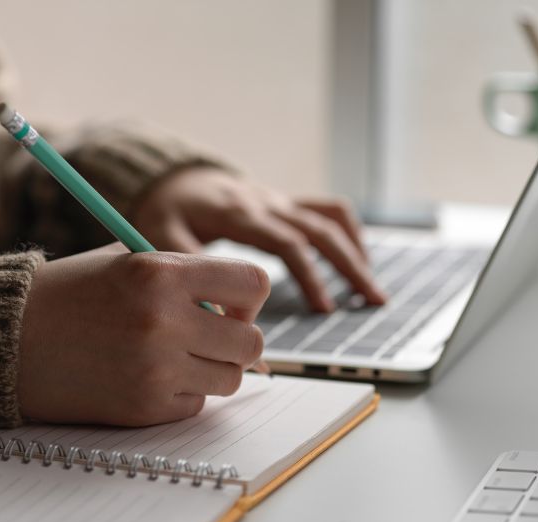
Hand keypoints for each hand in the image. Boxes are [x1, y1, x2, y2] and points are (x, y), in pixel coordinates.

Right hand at [17, 243, 269, 425]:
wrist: (8, 340)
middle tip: (208, 335)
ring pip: (230, 379)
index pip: (254, 283)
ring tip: (175, 355)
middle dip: (236, 339)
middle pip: (251, 342)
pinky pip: (195, 404)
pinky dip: (181, 393)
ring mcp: (156, 369)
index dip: (248, 296)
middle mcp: (164, 321)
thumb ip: (186, 275)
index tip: (230, 304)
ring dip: (212, 368)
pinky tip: (147, 375)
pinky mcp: (144, 407)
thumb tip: (240, 307)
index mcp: (162, 272)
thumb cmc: (69, 294)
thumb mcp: (127, 260)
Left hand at [132, 167, 385, 311]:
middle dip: (350, 267)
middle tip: (372, 303)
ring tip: (373, 292)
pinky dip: (348, 232)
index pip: (287, 243)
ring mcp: (279, 201)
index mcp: (240, 213)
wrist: (170, 178)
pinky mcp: (284, 204)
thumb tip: (221, 328)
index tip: (324, 309)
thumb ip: (191, 280)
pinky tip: (359, 260)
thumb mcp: (164, 239)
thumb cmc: (165, 212)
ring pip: (330, 220)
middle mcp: (266, 203)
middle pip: (321, 230)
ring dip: (356, 253)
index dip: (310, 275)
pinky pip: (326, 209)